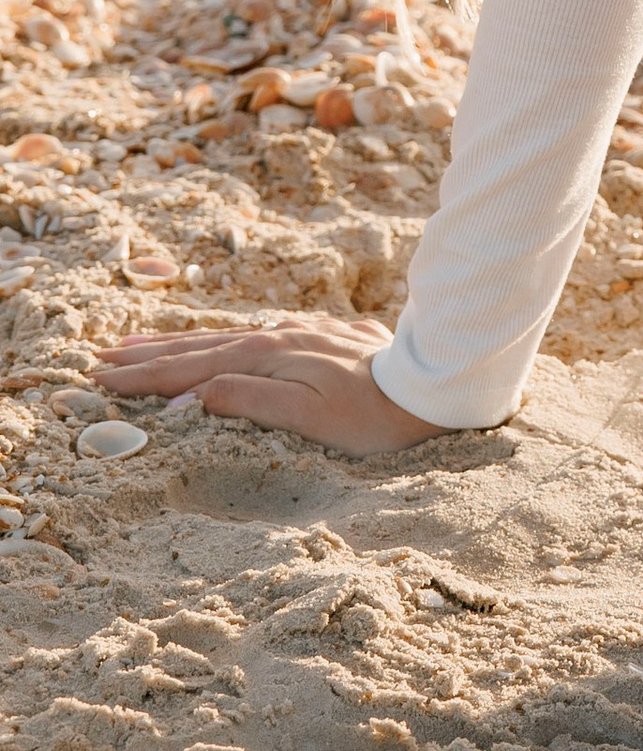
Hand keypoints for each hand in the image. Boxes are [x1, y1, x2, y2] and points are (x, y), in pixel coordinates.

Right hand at [94, 313, 447, 453]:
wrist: (432, 384)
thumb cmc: (373, 414)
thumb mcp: (309, 416)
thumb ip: (248, 401)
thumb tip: (190, 397)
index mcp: (268, 357)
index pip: (192, 368)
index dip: (146, 376)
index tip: (101, 379)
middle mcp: (277, 337)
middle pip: (200, 347)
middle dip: (149, 356)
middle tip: (101, 360)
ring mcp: (296, 334)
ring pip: (222, 336)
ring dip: (177, 342)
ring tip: (137, 344)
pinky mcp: (315, 337)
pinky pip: (249, 334)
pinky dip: (218, 338)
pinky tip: (212, 340)